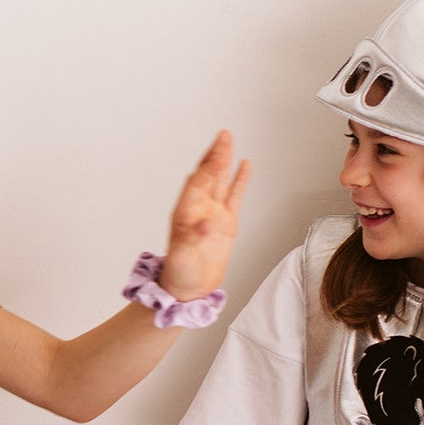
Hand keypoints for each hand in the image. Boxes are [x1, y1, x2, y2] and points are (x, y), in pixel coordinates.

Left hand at [158, 131, 251, 300]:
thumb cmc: (180, 273)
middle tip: (224, 136)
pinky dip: (239, 181)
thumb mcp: (182, 257)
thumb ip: (192, 239)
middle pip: (209, 175)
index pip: (199, 183)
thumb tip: (204, 224)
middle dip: (216, 155)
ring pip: (220, 181)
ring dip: (224, 161)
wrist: (189, 288)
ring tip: (229, 141)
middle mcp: (199, 209)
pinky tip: (243, 165)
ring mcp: (213, 214)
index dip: (208, 167)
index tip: (218, 152)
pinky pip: (234, 196)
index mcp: (185, 213)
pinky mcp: (226, 223)